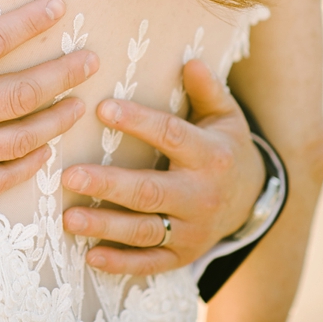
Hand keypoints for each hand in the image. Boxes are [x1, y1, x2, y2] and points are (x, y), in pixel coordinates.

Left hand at [60, 58, 265, 274]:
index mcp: (211, 155)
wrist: (253, 200)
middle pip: (151, 190)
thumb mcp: (225, 116)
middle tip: (69, 176)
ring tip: (68, 218)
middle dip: (109, 185)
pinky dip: (121, 262)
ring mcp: (192, 230)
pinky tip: (91, 255)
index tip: (102, 108)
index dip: (138, 122)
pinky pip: (150, 262)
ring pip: (146, 230)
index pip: (171, 136)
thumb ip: (207, 90)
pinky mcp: (183, 255)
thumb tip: (191, 61)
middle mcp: (202, 195)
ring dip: (106, 226)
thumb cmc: (224, 146)